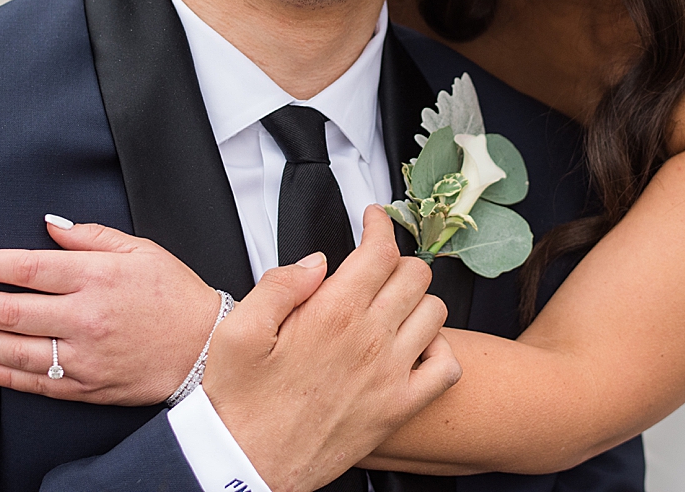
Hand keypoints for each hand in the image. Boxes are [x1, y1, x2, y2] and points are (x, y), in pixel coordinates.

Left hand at [0, 218, 220, 404]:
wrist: (207, 348)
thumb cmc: (175, 293)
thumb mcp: (142, 250)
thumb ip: (91, 236)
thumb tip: (48, 226)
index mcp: (97, 277)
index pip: (27, 268)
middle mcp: (86, 317)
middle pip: (10, 311)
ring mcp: (84, 356)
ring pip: (15, 351)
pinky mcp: (87, 386)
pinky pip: (36, 383)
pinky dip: (3, 376)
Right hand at [204, 206, 461, 491]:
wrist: (246, 464)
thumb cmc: (241, 403)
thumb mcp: (238, 331)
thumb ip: (280, 285)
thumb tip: (316, 261)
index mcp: (332, 314)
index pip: (380, 251)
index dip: (380, 225)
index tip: (373, 220)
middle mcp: (369, 340)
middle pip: (415, 274)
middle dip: (398, 260)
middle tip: (377, 265)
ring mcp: (390, 375)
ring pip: (434, 313)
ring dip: (417, 301)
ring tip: (393, 305)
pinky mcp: (398, 408)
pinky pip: (446, 367)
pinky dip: (438, 350)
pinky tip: (414, 347)